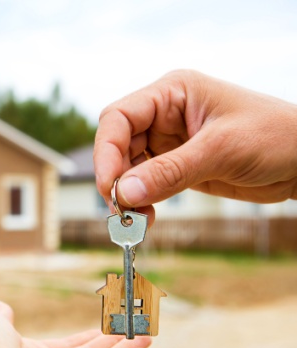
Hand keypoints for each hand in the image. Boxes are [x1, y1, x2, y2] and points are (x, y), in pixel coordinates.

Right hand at [94, 69, 296, 223]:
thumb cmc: (276, 137)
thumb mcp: (221, 150)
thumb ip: (170, 172)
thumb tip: (124, 193)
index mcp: (172, 93)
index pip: (120, 117)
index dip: (107, 150)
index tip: (108, 185)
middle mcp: (164, 114)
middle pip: (118, 144)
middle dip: (116, 176)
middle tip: (120, 209)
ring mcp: (169, 142)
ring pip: (128, 167)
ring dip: (127, 193)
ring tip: (135, 219)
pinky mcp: (176, 166)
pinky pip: (146, 183)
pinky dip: (141, 201)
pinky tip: (146, 216)